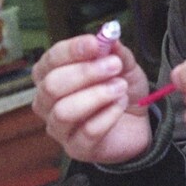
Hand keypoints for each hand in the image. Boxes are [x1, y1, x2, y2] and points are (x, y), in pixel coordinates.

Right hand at [32, 33, 151, 163]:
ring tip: (119, 88)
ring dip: (96, 95)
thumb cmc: (120, 89)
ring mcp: (59, 128)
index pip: (50, 60)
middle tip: (114, 66)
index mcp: (51, 75)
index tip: (96, 43)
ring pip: (64, 111)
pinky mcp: (76, 148)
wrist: (138, 121)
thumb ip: (115, 51)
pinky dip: (108, 115)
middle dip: (85, 73)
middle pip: (52, 86)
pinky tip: (120, 105)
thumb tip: (110, 36)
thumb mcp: (123, 65)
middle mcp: (47, 102)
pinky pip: (86, 132)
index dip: (71, 50)